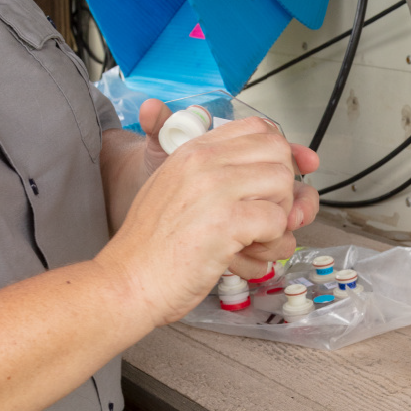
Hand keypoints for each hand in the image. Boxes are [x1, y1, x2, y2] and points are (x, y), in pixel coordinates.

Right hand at [102, 108, 320, 322]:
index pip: (257, 128)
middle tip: (263, 213)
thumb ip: (216, 176)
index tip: (276, 180)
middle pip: (278, 152)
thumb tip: (275, 173)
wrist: (127, 282)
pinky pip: (277, 221)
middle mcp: (203, 162)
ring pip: (283, 183)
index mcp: (191, 152)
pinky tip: (244, 252)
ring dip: (279, 216)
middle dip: (282, 186)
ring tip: (253, 238)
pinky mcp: (226, 221)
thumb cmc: (151, 249)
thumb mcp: (173, 192)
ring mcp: (214, 189)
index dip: (279, 153)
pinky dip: (270, 242)